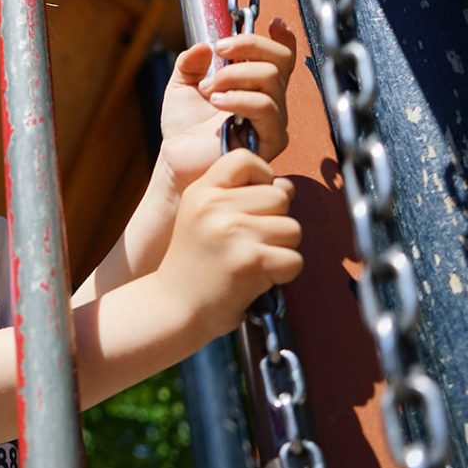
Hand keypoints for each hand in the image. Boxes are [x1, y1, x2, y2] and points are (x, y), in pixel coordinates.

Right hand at [155, 149, 302, 338]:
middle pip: (279, 196)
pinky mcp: (250, 261)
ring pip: (292, 228)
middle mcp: (214, 207)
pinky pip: (294, 259)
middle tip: (249, 243)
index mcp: (201, 192)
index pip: (245, 159)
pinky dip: (284, 273)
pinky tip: (258, 279)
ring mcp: (232, 233)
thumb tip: (287, 186)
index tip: (253, 202)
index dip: (262, 177)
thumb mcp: (202, 217)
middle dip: (276, 221)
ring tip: (251, 261)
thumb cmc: (195, 264)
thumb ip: (240, 196)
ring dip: (282, 249)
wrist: (173, 307)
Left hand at [158, 18, 296, 194]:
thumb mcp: (181, 85)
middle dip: (246, 48)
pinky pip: (265, 108)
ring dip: (235, 75)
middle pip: (278, 60)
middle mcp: (270, 100)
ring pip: (270, 79)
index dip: (283, 37)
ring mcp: (273, 121)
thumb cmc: (183, 127)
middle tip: (218, 53)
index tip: (273, 22)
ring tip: (208, 89)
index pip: (281, 57)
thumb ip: (190, 62)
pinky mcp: (270, 140)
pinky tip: (216, 101)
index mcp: (254, 85)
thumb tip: (203, 46)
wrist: (177, 159)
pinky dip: (239, 97)